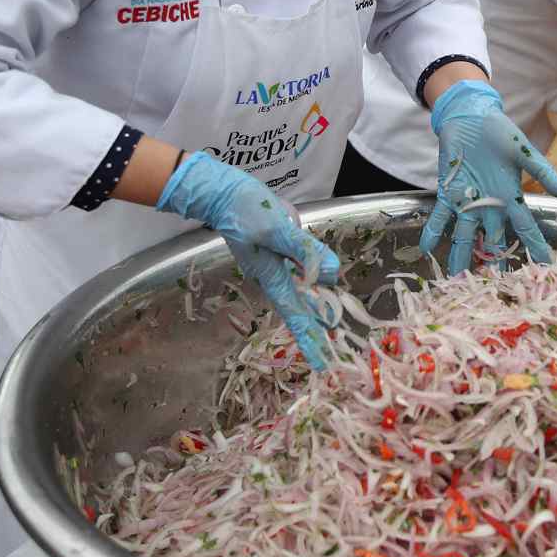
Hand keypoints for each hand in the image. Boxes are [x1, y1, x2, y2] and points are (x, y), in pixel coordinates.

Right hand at [157, 152, 338, 367]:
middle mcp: (273, 276)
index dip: (310, 339)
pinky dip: (312, 280)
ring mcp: (274, 264)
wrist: (223, 193)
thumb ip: (306, 252)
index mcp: (272, 277)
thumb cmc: (246, 211)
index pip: (296, 314)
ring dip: (316, 307)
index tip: (322, 364)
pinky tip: (322, 284)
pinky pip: (300, 269)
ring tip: (333, 325)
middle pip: (299, 308)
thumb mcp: (277, 230)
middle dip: (315, 330)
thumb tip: (333, 275)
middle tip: (334, 352)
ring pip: (301, 290)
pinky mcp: (277, 250)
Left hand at [422, 80, 556, 274]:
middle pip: (494, 240)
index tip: (544, 267)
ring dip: (460, 256)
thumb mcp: (522, 148)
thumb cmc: (499, 131)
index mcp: (510, 196)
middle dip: (494, 262)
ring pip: (465, 236)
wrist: (471, 116)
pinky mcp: (447, 193)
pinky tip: (427, 249)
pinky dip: (433, 232)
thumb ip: (540, 168)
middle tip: (493, 287)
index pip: (525, 227)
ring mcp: (467, 202)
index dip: (534, 246)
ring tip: (455, 279)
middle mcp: (490, 205)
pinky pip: (440, 217)